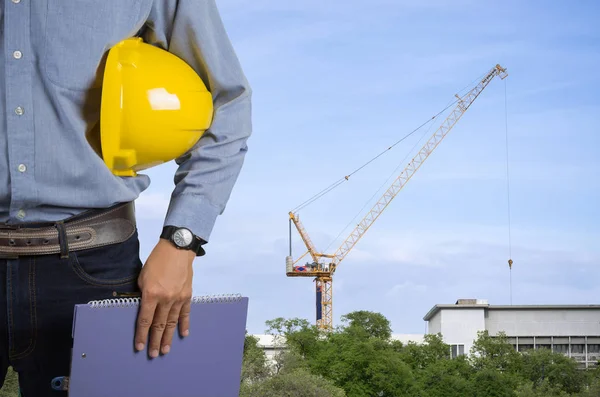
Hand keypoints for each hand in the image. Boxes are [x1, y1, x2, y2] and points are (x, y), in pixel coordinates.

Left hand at [135, 238, 195, 357]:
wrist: (177, 250)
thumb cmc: (157, 261)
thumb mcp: (143, 276)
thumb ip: (144, 293)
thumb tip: (145, 307)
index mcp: (151, 294)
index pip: (145, 320)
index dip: (142, 335)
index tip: (139, 347)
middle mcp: (165, 299)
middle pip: (159, 325)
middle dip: (155, 341)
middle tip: (153, 354)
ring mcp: (178, 298)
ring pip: (172, 322)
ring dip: (168, 337)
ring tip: (165, 350)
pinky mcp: (187, 296)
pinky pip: (185, 313)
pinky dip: (184, 324)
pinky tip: (183, 334)